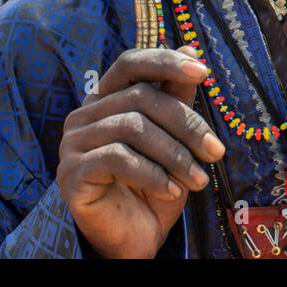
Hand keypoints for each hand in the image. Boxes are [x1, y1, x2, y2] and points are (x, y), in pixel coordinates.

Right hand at [57, 46, 225, 258]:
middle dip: (186, 124)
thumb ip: (176, 96)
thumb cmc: (153, 184)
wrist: (133, 236)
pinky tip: (173, 191)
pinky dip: (154, 174)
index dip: (165, 62)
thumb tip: (190, 50)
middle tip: (215, 152)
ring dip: (175, 155)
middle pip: (140, 98)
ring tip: (198, 180)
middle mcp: (85, 114)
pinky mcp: (71, 173)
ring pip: (132, 127)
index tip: (204, 72)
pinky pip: (118, 158)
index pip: (130, 63)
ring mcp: (73, 143)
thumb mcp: (173, 138)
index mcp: (107, 98)